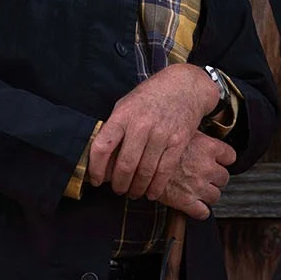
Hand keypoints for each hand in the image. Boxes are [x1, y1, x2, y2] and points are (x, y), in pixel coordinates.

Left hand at [89, 65, 222, 198]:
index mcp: (122, 116)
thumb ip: (114, 128)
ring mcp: (161, 134)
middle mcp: (141, 125)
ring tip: (133, 193)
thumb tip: (103, 159)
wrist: (184, 87)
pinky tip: (151, 193)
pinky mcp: (178, 141)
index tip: (96, 180)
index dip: (96, 169)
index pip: (102, 147)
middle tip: (118, 190)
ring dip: (137, 188)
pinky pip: (165, 170)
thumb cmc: (150, 97)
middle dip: (119, 184)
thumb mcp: (126, 105)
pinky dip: (157, 186)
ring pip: (145, 171)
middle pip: (125, 165)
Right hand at [147, 131, 234, 219]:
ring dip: (208, 194)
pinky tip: (193, 205)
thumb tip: (198, 133)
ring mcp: (197, 185)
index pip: (230, 157)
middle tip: (201, 175)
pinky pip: (203, 213)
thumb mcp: (179, 129)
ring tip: (195, 189)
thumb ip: (194, 134)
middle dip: (214, 178)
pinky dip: (200, 211)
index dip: (223, 159)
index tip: (216, 160)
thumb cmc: (155, 141)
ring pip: (215, 196)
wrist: (135, 158)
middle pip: (224, 178)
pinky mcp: (186, 201)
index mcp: (208, 147)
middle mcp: (206, 166)